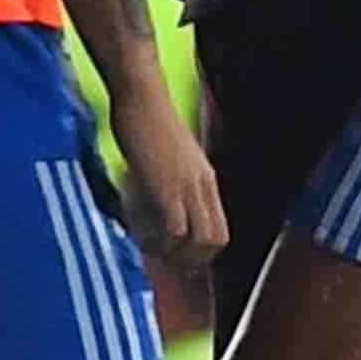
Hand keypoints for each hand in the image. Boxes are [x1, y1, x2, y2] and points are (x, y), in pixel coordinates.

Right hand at [115, 95, 226, 267]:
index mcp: (206, 179)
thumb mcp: (170, 156)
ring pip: (199, 240)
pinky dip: (160, 242)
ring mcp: (187, 187)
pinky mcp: (167, 187)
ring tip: (152, 250)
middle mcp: (203, 185)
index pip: (219, 230)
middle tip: (165, 263)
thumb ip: (173, 180)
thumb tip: (161, 207)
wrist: (141, 96)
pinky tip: (142, 235)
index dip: (202, 253)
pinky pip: (174, 230)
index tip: (179, 258)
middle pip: (215, 241)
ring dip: (175, 254)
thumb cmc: (147, 120)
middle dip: (191, 261)